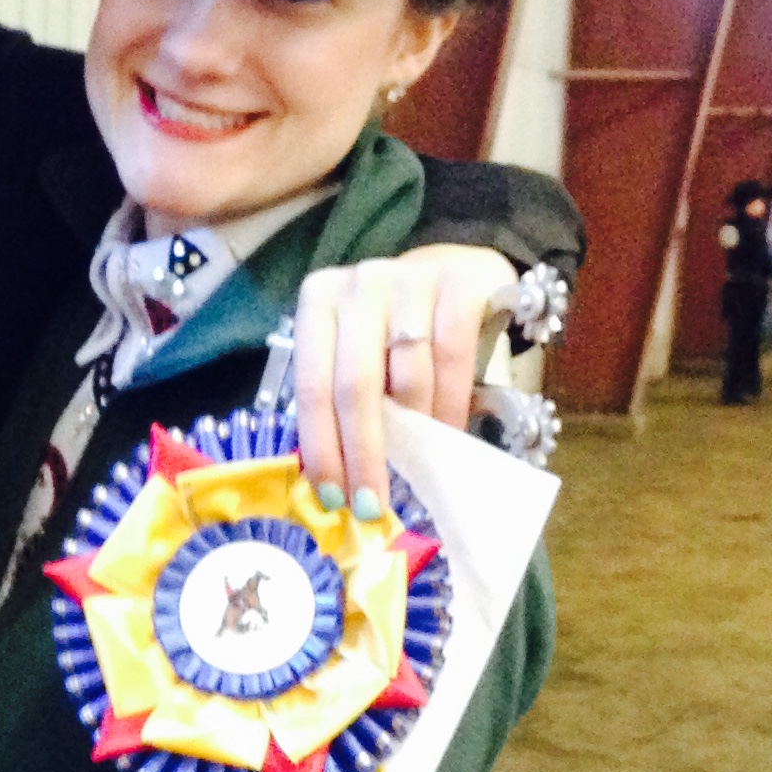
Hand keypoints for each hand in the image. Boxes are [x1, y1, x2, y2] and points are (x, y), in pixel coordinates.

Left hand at [292, 245, 519, 508]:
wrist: (456, 268)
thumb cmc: (393, 325)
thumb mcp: (356, 349)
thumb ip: (341, 395)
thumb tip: (334, 479)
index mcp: (319, 300)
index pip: (313, 385)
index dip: (322, 446)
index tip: (333, 497)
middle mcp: (359, 284)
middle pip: (355, 385)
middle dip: (363, 453)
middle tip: (372, 504)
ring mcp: (410, 280)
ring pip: (408, 377)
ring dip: (414, 435)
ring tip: (416, 470)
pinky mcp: (459, 285)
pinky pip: (453, 359)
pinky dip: (451, 405)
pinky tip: (449, 436)